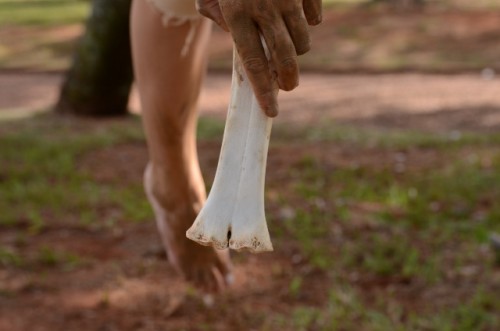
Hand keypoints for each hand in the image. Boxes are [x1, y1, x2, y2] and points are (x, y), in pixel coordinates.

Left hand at [196, 0, 321, 116]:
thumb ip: (214, 15)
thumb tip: (235, 37)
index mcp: (236, 13)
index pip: (253, 63)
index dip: (264, 91)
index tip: (271, 111)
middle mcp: (264, 7)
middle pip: (284, 58)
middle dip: (289, 79)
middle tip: (288, 86)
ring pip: (302, 41)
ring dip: (297, 49)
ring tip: (286, 43)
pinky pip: (315, 17)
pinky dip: (309, 21)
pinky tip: (297, 15)